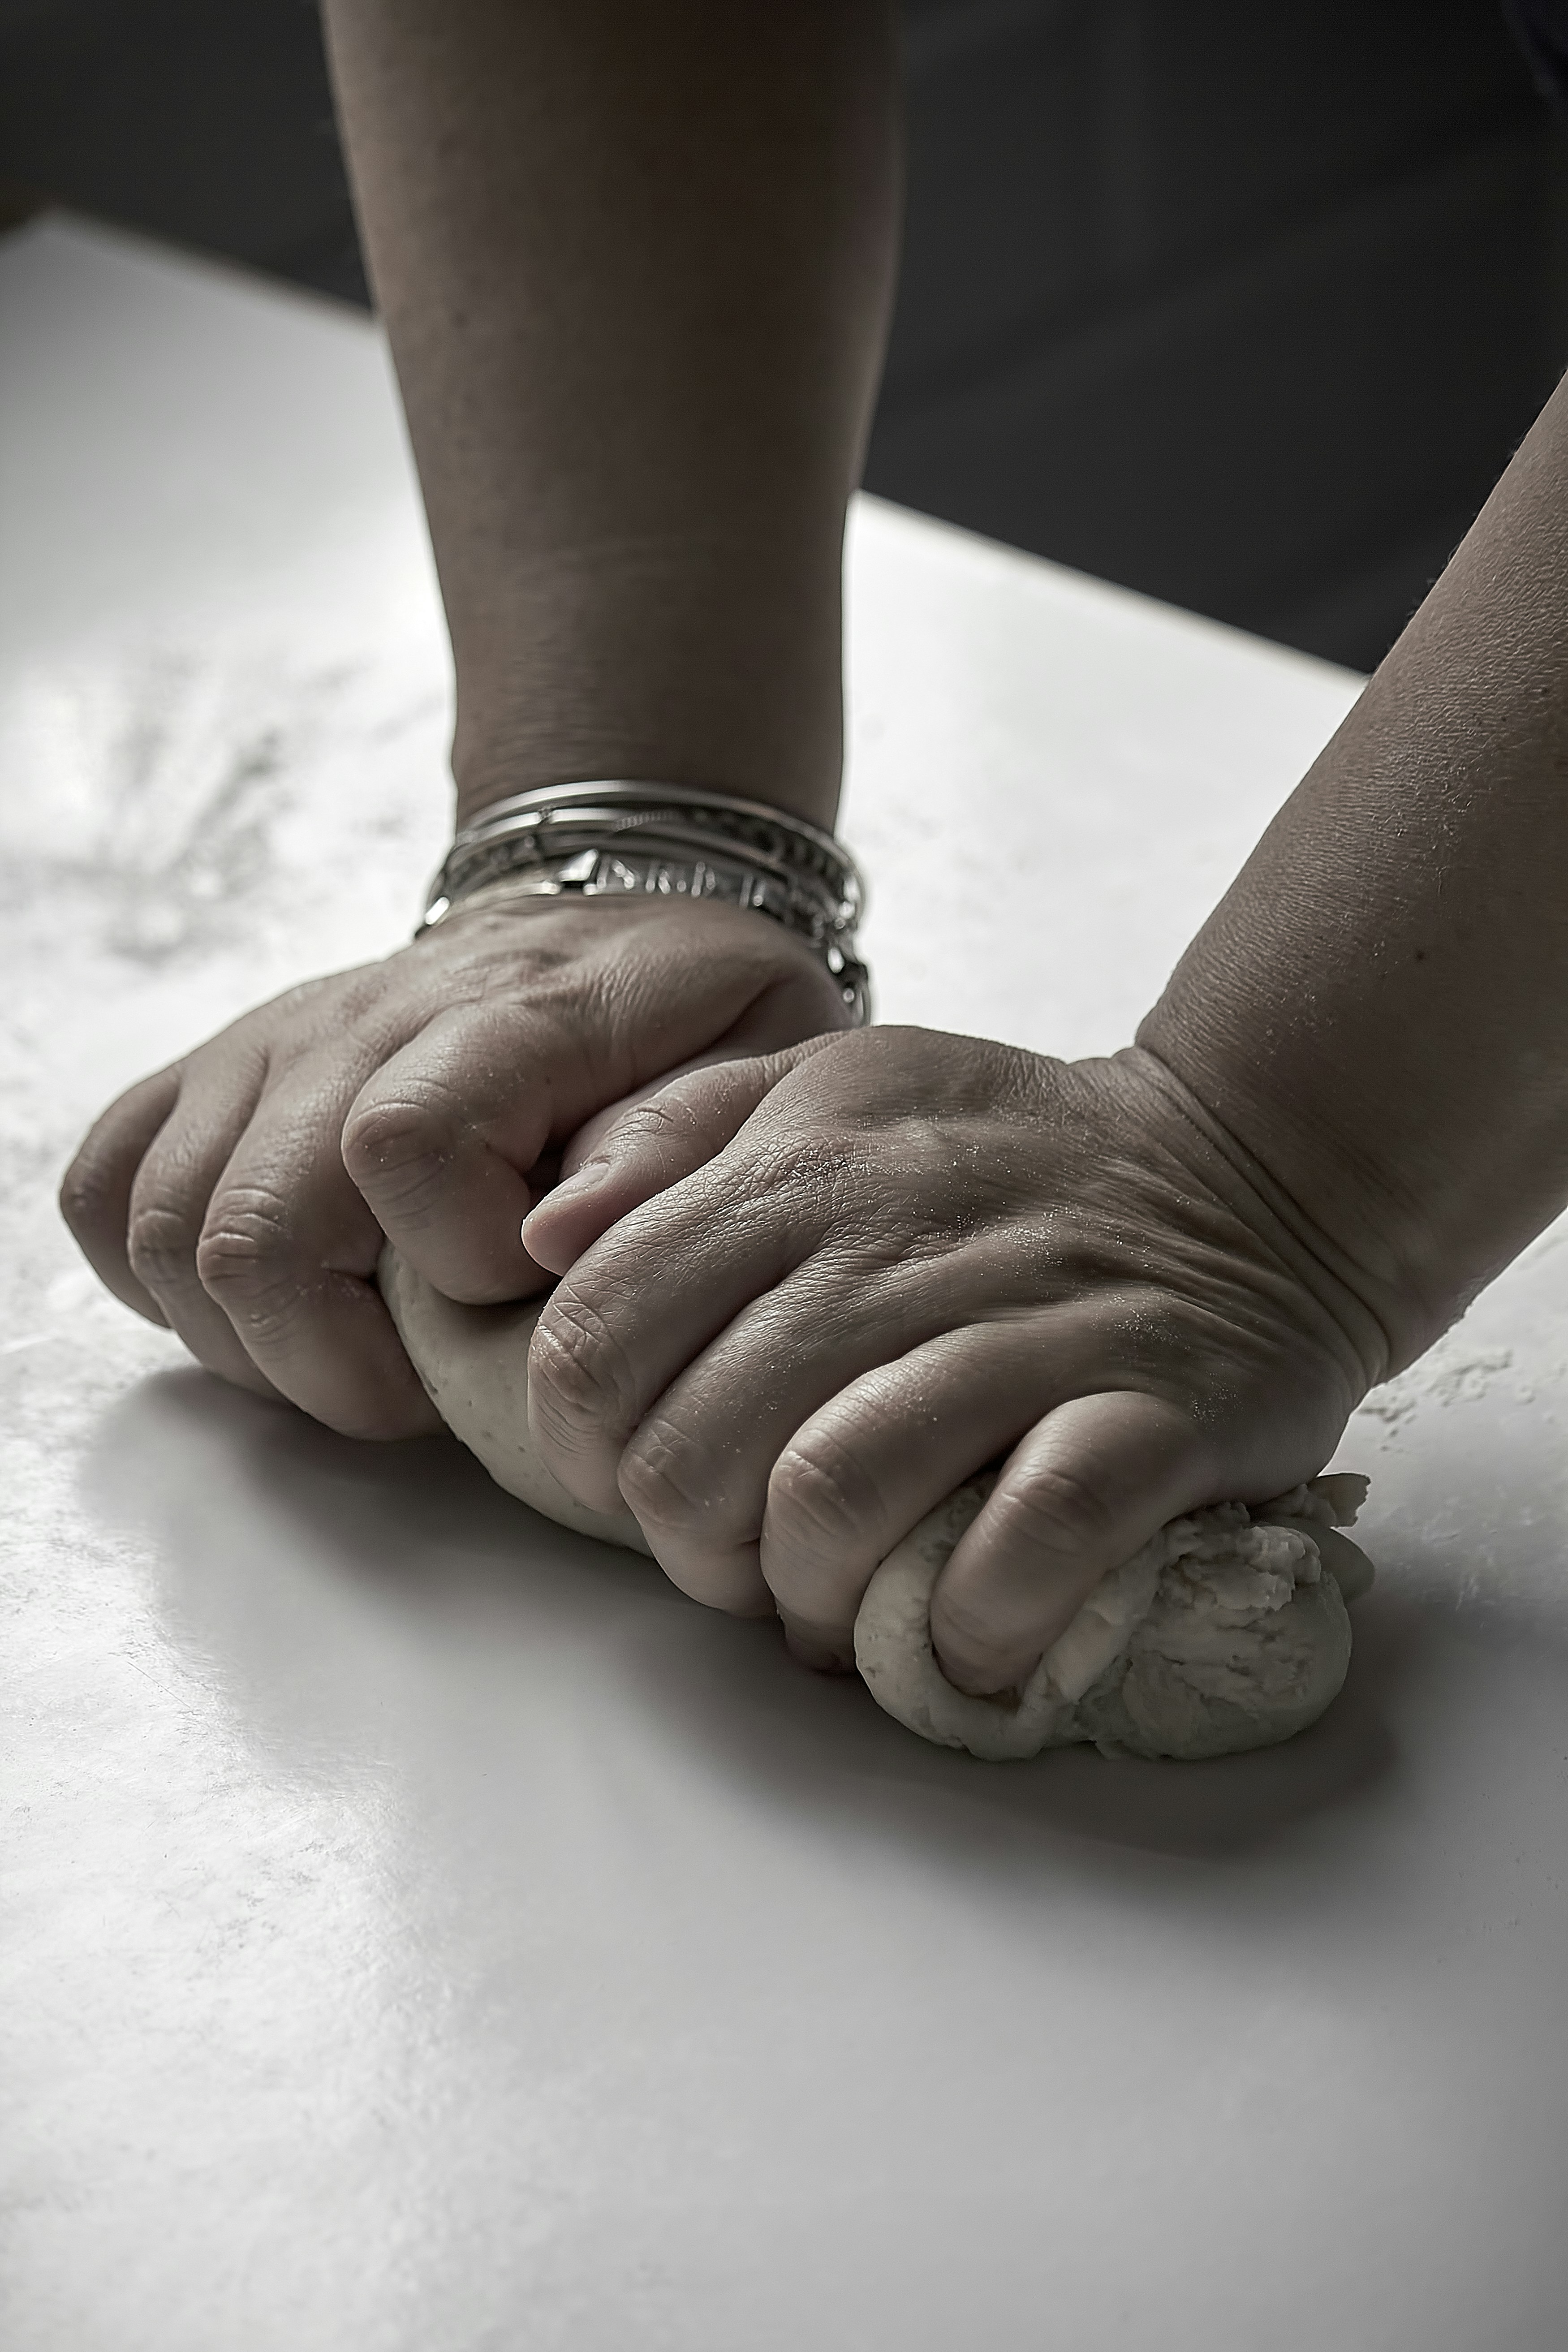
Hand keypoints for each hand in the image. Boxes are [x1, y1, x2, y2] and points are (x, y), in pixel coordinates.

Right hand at [60, 896, 851, 1437]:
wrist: (614, 927)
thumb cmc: (694, 1023)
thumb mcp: (763, 1054)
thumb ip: (678, 1144)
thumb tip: (558, 1238)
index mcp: (511, 1011)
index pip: (400, 1144)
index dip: (455, 1258)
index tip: (528, 1285)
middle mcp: (363, 1019)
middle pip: (254, 1227)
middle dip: (338, 1362)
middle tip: (428, 1385)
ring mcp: (273, 1044)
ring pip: (168, 1231)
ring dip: (254, 1342)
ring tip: (362, 1353)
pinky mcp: (215, 1076)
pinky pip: (109, 1189)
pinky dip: (159, 1278)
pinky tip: (275, 1303)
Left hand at [519, 1028, 1383, 1690]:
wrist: (1254, 1170)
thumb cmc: (1011, 1158)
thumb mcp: (830, 1092)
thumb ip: (677, 1146)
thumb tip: (544, 1237)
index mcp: (802, 1164)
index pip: (597, 1334)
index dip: (587, 1448)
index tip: (645, 1481)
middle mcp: (898, 1239)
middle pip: (695, 1450)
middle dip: (694, 1552)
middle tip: (749, 1566)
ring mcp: (1031, 1331)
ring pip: (832, 1500)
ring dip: (813, 1598)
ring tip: (842, 1612)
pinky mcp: (1151, 1416)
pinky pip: (1021, 1546)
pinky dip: (972, 1622)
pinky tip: (967, 1639)